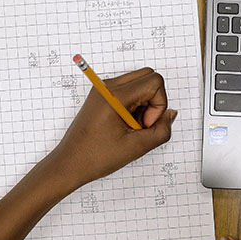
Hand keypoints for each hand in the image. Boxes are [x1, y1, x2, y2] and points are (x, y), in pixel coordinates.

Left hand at [49, 67, 177, 189]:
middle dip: (153, 101)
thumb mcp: (136, 147)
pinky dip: (133, 105)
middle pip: (148, 76)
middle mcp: (107, 86)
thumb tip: (170, 114)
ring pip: (139, 83)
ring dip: (143, 104)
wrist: (70, 163)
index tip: (145, 124)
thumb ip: (162, 130)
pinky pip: (128, 91)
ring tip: (131, 127)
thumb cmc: (94, 156)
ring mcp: (103, 89)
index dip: (158, 105)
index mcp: (114, 95)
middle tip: (141, 124)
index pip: (154, 81)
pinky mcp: (102, 95)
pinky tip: (124, 125)